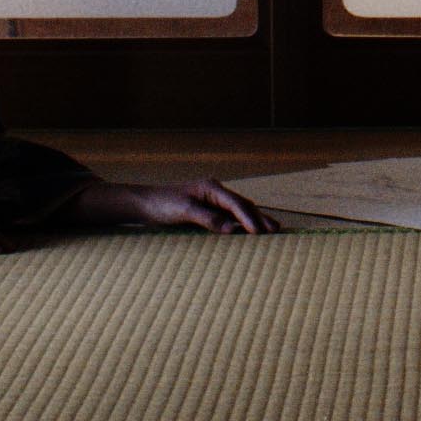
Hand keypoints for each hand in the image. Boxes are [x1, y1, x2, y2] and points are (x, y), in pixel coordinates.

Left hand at [83, 179, 276, 233]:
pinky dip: (241, 223)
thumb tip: (232, 229)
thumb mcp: (183, 211)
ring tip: (270, 231)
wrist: (144, 203)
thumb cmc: (161, 205)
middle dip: (259, 218)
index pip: (237, 204)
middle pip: (243, 205)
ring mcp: (212, 200)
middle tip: (276, 231)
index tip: (260, 233)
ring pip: (239, 210)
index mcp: (211, 188)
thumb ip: (208, 218)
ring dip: (254, 220)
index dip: (250, 218)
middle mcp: (215, 192)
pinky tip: (249, 232)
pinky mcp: (208, 209)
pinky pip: (230, 216)